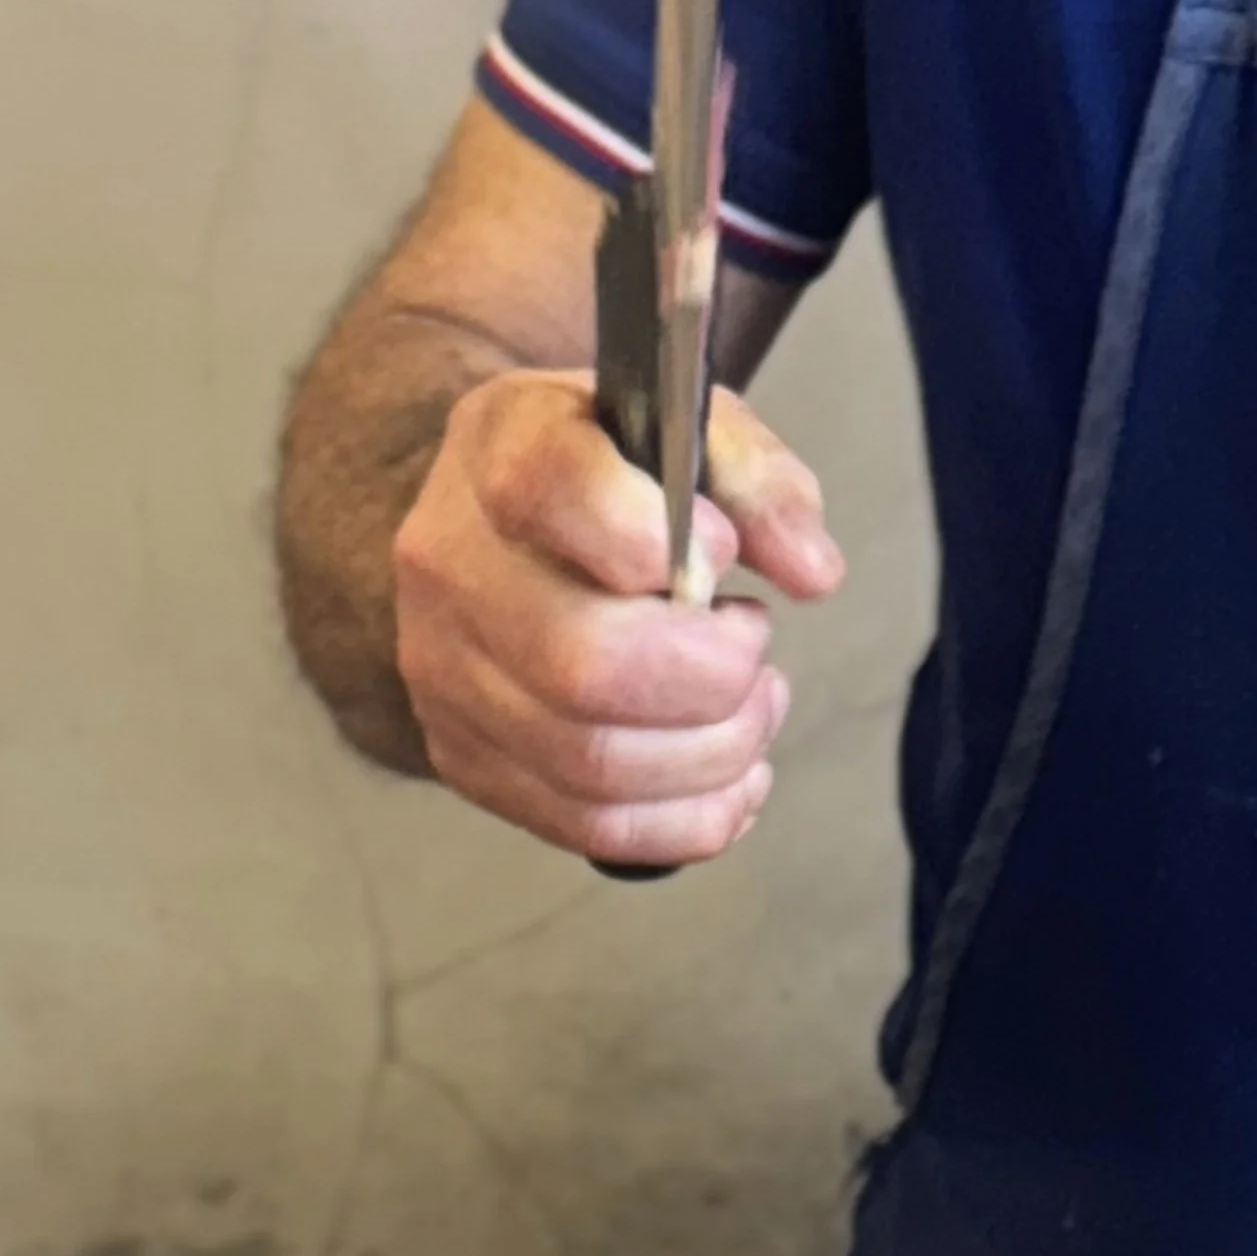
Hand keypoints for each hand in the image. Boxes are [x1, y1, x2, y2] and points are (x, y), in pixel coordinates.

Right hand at [392, 373, 844, 865]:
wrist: (500, 525)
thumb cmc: (609, 471)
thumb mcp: (687, 429)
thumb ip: (757, 482)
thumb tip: (812, 572)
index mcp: (499, 447)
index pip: (556, 494)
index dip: (664, 541)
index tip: (722, 551)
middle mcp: (450, 566)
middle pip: (584, 665)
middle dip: (713, 677)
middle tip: (753, 649)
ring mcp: (444, 676)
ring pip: (594, 765)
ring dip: (714, 755)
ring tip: (753, 709)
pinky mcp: (465, 760)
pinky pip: (590, 826)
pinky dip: (689, 819)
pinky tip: (734, 778)